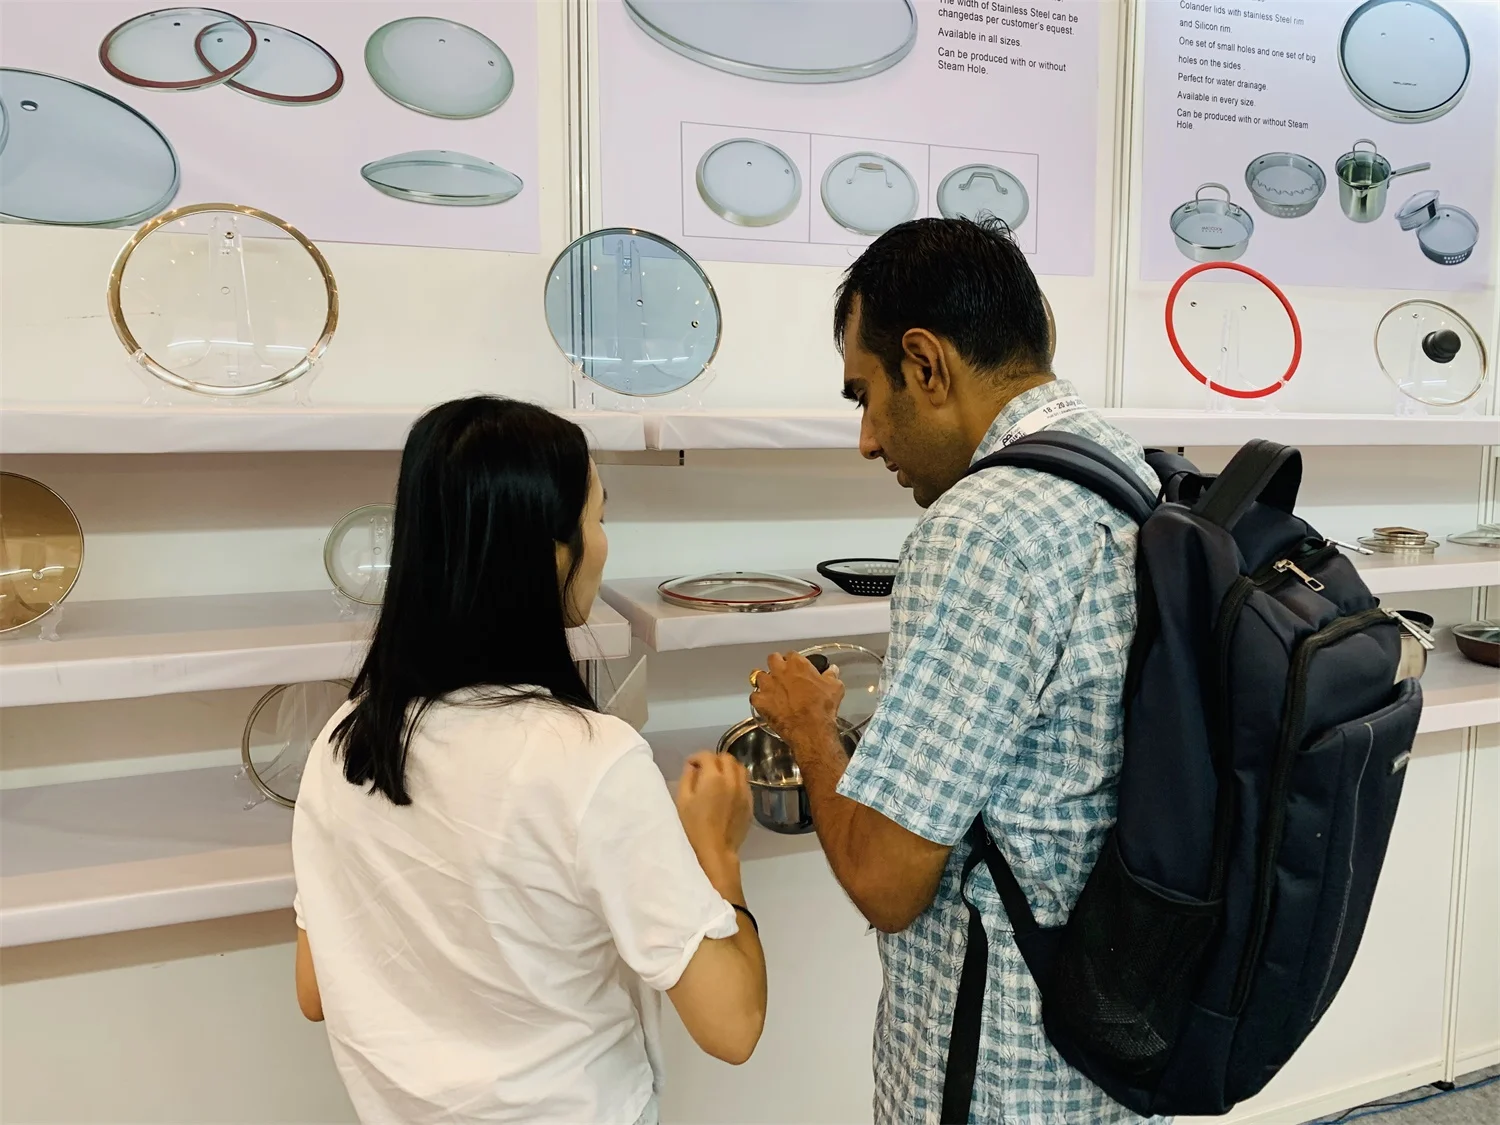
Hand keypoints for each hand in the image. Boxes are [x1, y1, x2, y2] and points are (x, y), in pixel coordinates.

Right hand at [676, 752, 751, 871]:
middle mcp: (732, 780)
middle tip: (704, 770)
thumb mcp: (682, 800)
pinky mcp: (750, 803)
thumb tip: (692, 767)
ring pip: (740, 769)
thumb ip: (687, 778)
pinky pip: (745, 784)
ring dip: (728, 768)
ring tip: (718, 778)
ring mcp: (744, 792)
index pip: (708, 756)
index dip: (697, 757)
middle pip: (727, 758)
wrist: (715, 850)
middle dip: (714, 760)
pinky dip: (736, 781)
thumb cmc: (693, 827)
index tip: (690, 765)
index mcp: (714, 778)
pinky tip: (727, 792)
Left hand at [749, 651, 844, 747]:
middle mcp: (780, 671)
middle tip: (782, 673)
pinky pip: (754, 696)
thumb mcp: (835, 688)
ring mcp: (768, 686)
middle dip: (776, 664)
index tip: (797, 667)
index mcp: (797, 664)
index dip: (794, 661)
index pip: (792, 654)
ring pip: (758, 675)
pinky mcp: (760, 701)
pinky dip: (759, 699)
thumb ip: (831, 675)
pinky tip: (766, 703)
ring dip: (765, 680)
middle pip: (772, 658)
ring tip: (771, 688)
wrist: (810, 728)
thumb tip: (832, 670)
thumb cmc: (822, 706)